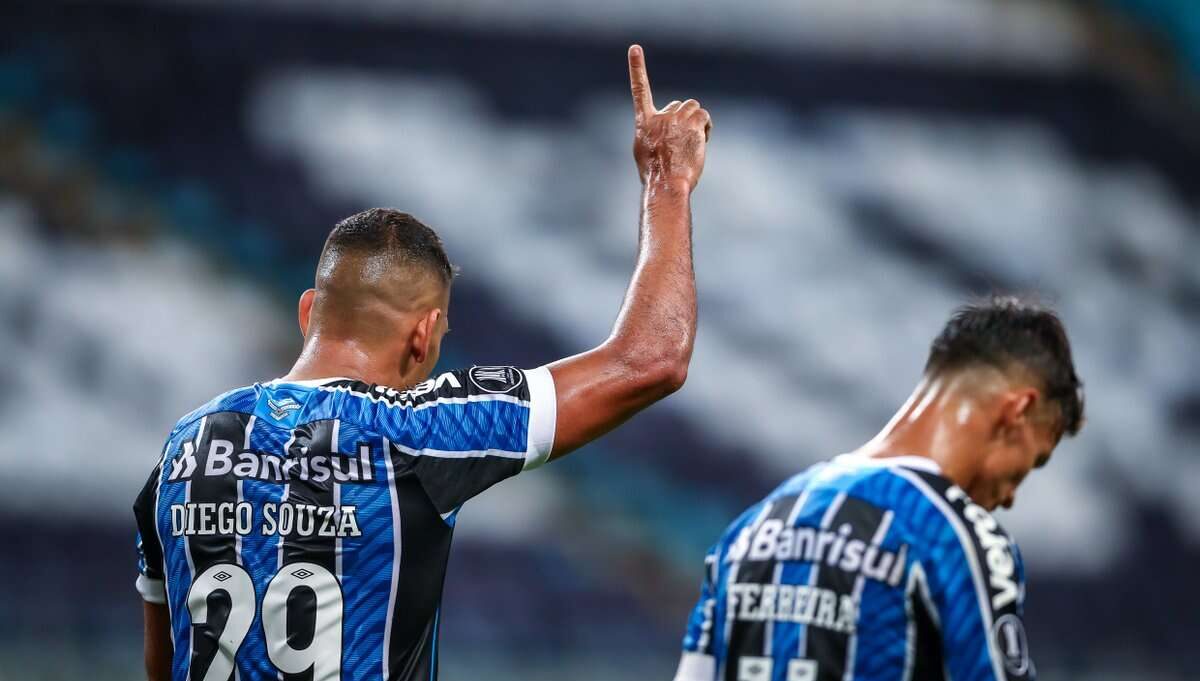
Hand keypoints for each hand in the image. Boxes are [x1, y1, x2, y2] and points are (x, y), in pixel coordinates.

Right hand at [628, 44, 711, 189]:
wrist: (666, 183)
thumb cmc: (655, 174)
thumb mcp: (644, 151)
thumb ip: (653, 132)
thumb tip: (664, 129)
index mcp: (644, 122)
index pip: (639, 90)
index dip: (637, 68)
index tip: (635, 49)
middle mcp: (659, 116)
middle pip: (677, 105)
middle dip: (683, 120)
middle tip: (682, 143)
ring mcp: (676, 118)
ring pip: (692, 108)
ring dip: (695, 121)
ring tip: (693, 142)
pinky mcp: (693, 123)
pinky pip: (703, 116)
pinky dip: (706, 126)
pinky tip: (702, 141)